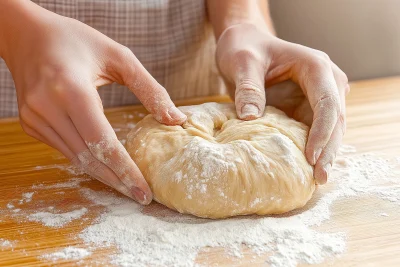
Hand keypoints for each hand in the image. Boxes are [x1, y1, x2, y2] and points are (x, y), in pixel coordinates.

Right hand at [1, 1, 185, 203]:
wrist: (27, 35)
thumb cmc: (77, 40)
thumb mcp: (119, 56)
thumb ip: (150, 89)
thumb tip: (177, 120)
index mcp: (71, 88)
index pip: (102, 142)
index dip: (125, 170)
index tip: (144, 191)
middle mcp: (47, 106)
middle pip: (88, 158)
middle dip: (117, 181)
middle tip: (141, 197)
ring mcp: (35, 117)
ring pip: (75, 158)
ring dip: (103, 175)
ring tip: (128, 186)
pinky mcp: (30, 123)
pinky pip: (64, 149)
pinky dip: (86, 159)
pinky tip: (105, 165)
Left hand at [216, 23, 348, 183]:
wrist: (245, 45)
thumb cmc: (245, 49)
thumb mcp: (242, 63)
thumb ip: (248, 88)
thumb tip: (250, 117)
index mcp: (315, 67)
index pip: (327, 102)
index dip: (322, 131)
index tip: (310, 156)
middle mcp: (325, 82)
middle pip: (335, 120)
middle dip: (328, 149)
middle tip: (319, 178)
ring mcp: (319, 96)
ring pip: (330, 129)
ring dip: (325, 153)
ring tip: (316, 180)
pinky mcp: (308, 109)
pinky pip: (315, 132)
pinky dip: (314, 149)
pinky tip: (308, 169)